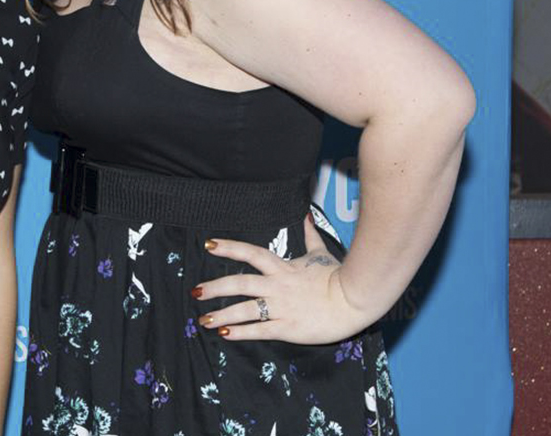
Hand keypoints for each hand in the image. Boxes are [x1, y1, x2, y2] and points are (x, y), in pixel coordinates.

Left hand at [194, 215, 370, 344]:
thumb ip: (310, 235)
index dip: (230, 248)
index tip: (209, 245)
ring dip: (222, 315)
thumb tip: (306, 215)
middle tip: (195, 292)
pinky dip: (241, 333)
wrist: (354, 300)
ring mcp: (282, 307)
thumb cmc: (338, 276)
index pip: (252, 253)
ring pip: (246, 309)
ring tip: (202, 320)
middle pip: (241, 283)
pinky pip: (260, 330)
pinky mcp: (288, 327)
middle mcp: (278, 286)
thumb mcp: (321, 253)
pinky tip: (225, 334)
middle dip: (215, 287)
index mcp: (283, 268)